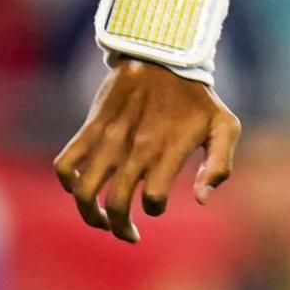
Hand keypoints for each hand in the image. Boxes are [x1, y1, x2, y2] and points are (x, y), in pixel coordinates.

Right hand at [53, 59, 240, 243]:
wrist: (163, 56)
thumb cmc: (198, 98)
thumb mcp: (224, 126)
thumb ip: (220, 164)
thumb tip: (201, 200)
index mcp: (167, 150)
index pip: (154, 198)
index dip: (154, 208)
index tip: (156, 204)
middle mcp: (136, 148)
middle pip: (115, 204)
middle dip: (119, 227)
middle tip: (128, 233)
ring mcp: (109, 139)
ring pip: (84, 191)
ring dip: (88, 214)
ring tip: (99, 220)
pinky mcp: (91, 127)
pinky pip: (65, 163)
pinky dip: (68, 182)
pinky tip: (80, 187)